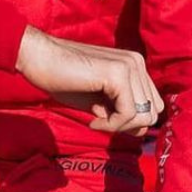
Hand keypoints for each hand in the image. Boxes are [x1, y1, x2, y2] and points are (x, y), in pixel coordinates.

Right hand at [16, 26, 163, 136]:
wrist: (38, 59)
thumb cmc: (63, 79)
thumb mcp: (99, 101)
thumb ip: (121, 111)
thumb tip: (142, 131)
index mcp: (134, 66)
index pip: (153, 105)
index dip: (132, 121)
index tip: (105, 120)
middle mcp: (137, 63)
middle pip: (153, 113)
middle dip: (128, 126)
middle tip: (100, 122)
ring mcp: (130, 66)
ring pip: (145, 116)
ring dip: (119, 127)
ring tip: (95, 120)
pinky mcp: (119, 74)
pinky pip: (129, 114)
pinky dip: (111, 125)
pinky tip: (92, 120)